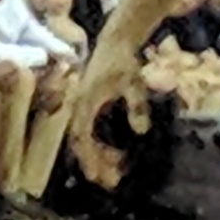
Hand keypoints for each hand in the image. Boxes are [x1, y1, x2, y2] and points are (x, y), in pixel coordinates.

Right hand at [68, 42, 141, 187]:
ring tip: (115, 168)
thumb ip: (136, 106)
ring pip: (82, 137)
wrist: (115, 40)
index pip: (81, 137)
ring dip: (96, 154)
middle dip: (93, 162)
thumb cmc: (123, 61)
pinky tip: (112, 152)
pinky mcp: (87, 104)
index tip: (101, 175)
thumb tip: (141, 130)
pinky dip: (97, 144)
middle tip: (112, 180)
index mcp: (84, 102)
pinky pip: (87, 130)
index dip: (90, 157)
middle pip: (79, 141)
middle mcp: (78, 106)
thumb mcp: (134, 83)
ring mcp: (80, 105)